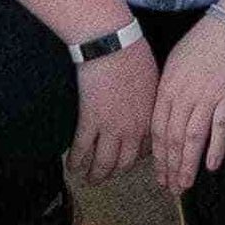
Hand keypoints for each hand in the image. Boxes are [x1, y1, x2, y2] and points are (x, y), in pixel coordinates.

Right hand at [68, 40, 157, 186]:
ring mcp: (111, 127)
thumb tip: (144, 105)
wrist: (114, 44)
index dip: (135, 158)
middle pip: (125, 161)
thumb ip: (149, 100)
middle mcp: (133, 129)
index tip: (126, 159)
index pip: (146, 150)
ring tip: (89, 179)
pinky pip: (82, 148)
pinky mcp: (90, 120)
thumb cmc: (134, 55)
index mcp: (150, 118)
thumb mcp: (153, 80)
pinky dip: (76, 160)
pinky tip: (71, 166)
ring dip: (96, 174)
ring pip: (104, 162)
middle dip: (115, 172)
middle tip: (106, 176)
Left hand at [148, 15, 224, 195]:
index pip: (157, 128)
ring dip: (187, 165)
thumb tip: (164, 115)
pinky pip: (220, 128)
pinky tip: (211, 167)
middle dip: (170, 167)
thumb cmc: (205, 41)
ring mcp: (207, 97)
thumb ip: (168, 89)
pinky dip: (215, 148)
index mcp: (168, 86)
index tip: (159, 174)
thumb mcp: (176, 61)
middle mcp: (184, 95)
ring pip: (192, 138)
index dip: (157, 155)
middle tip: (170, 188)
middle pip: (173, 138)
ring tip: (185, 185)